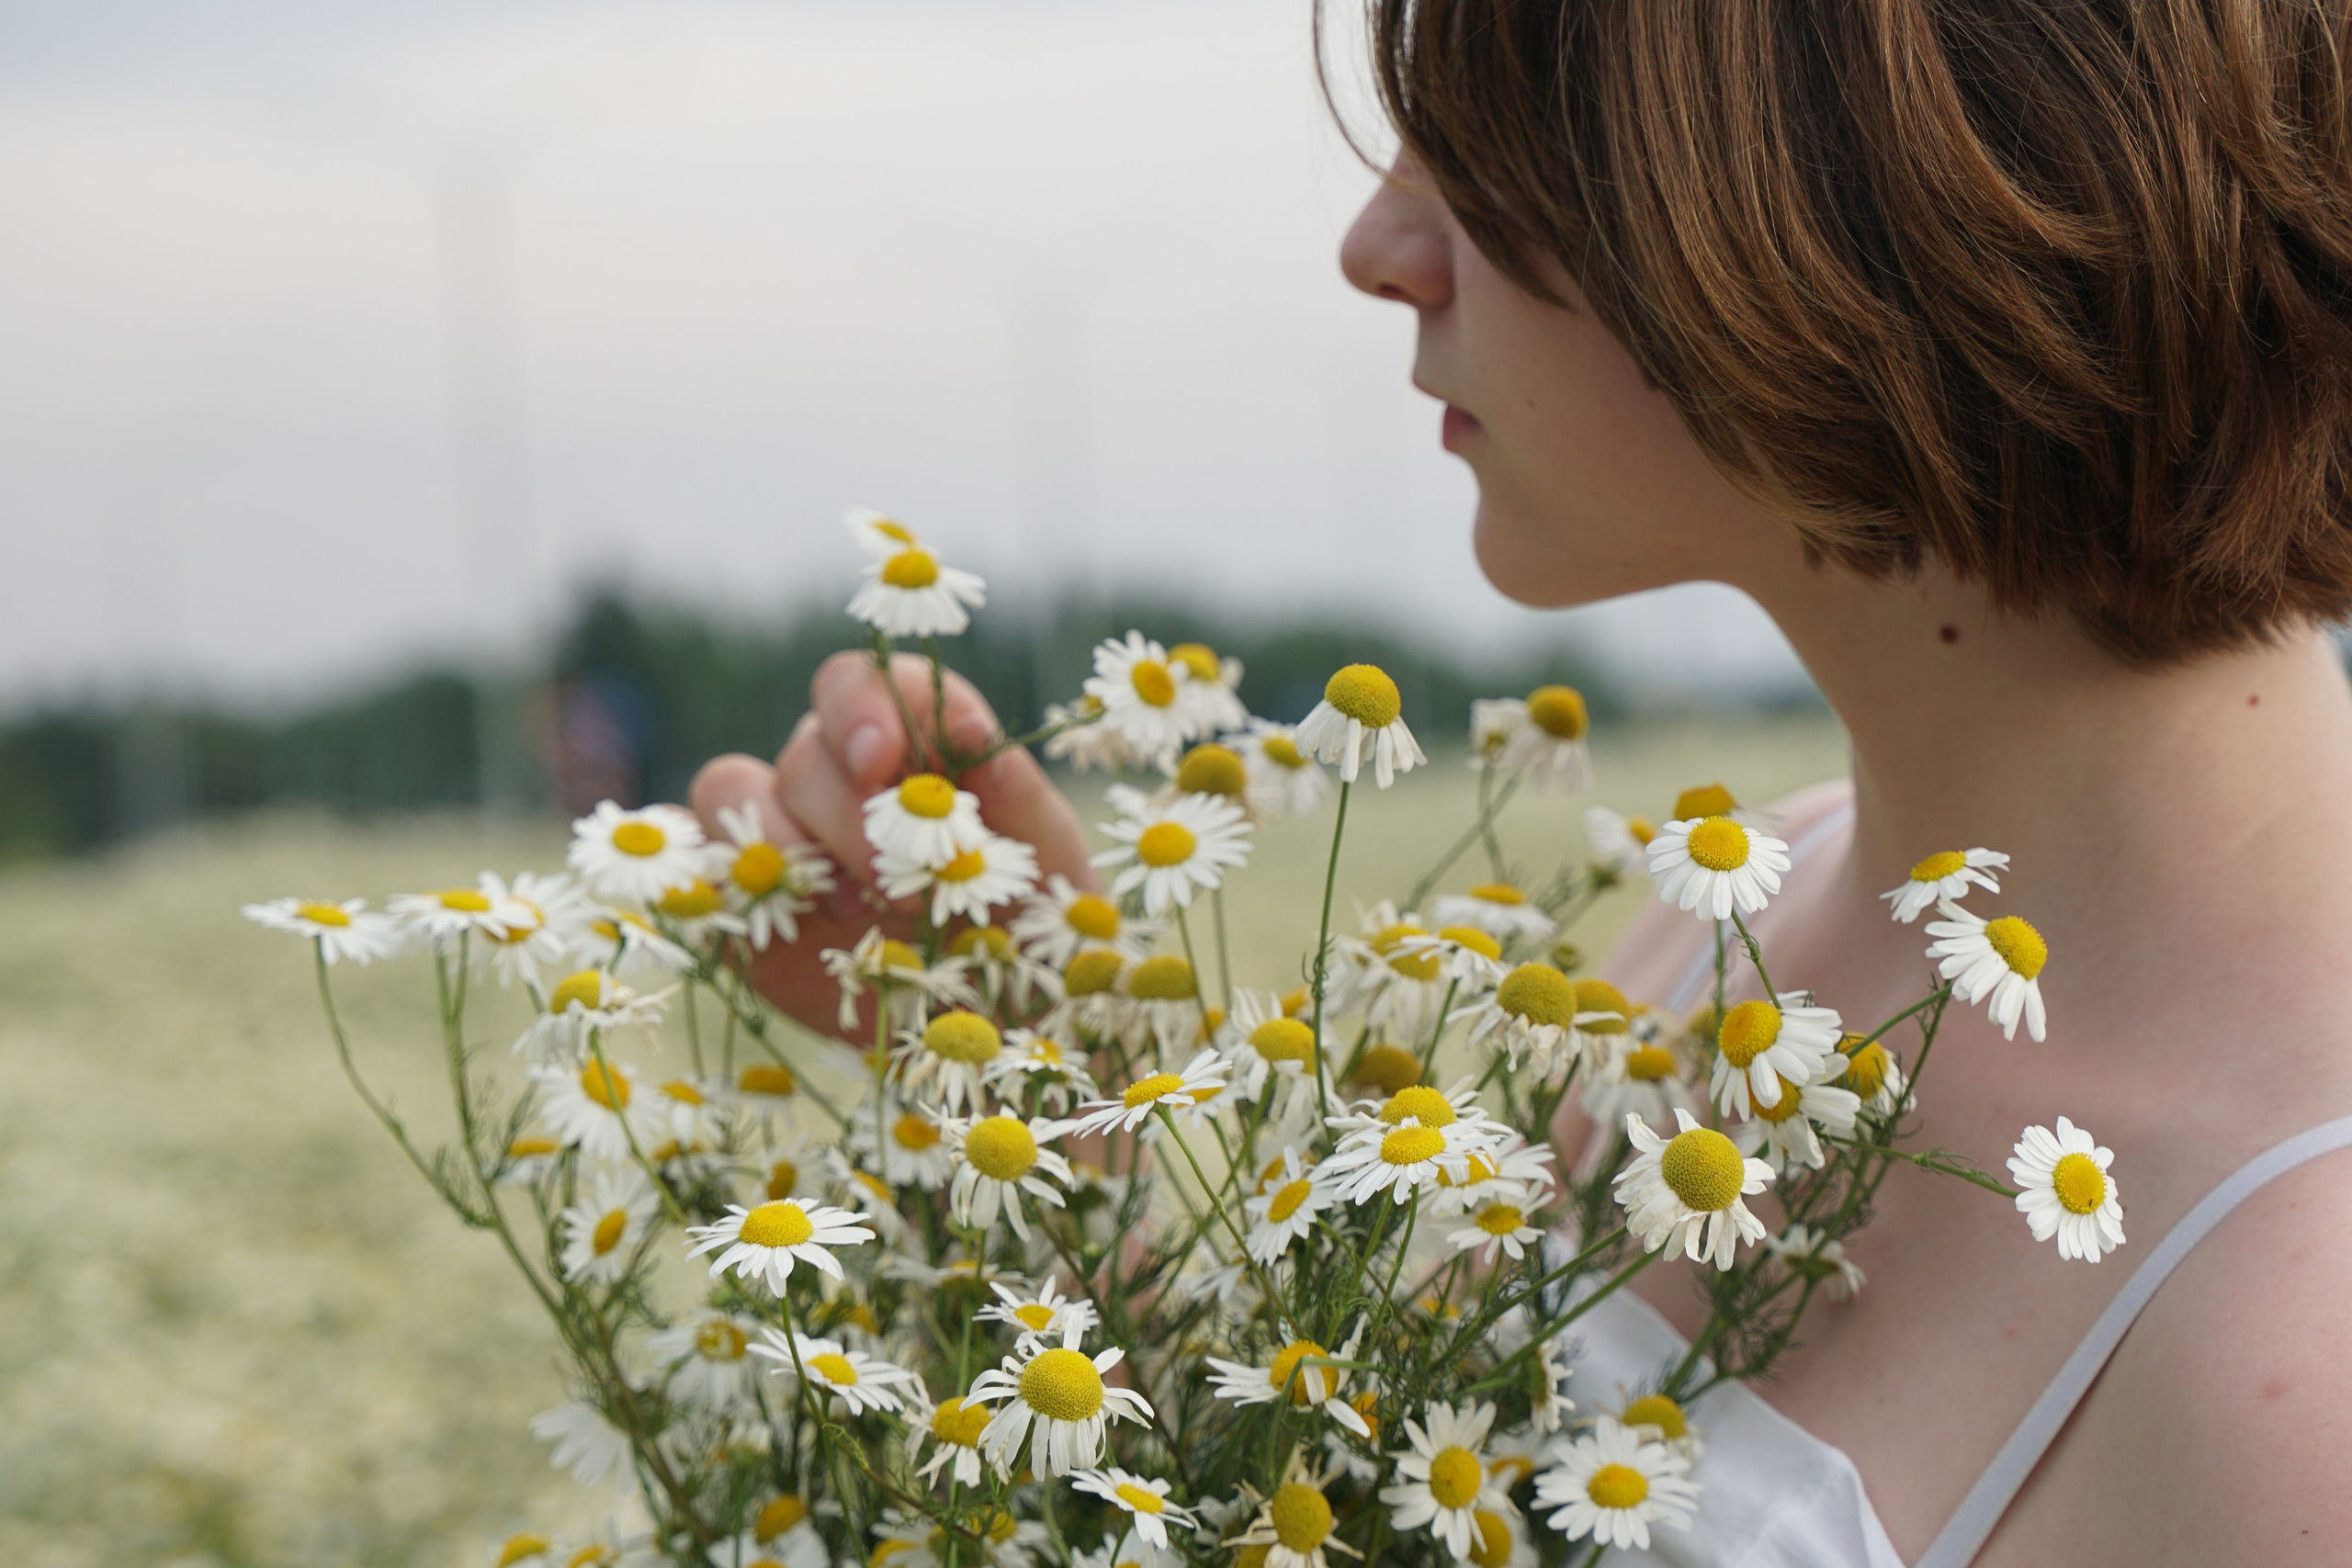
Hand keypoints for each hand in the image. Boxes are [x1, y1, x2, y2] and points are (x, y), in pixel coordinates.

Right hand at [689, 650, 1096, 1039]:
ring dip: (783, 847)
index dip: (864, 706)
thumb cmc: (1030, 931)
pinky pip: (691, 869)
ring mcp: (780, 847)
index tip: (886, 757)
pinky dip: (697, 875)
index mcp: (909, 751)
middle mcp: (835, 786)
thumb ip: (1016, 795)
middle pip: (803, 753)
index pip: (863, 685)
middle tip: (899, 882)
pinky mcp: (741, 912)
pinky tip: (743, 906)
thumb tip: (975, 736)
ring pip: (728, 793)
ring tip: (853, 911)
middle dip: (848, 815)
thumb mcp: (1047, 862)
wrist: (999, 1030)